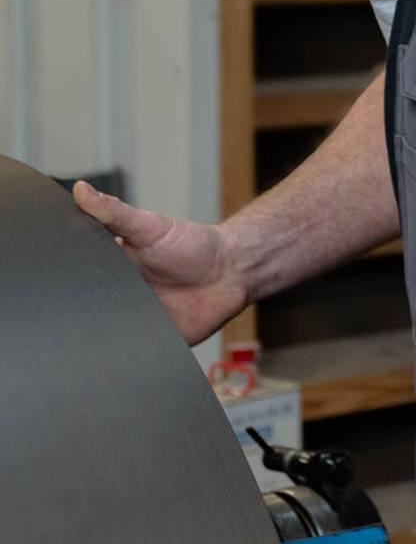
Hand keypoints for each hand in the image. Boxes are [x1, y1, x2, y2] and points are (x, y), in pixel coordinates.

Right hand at [72, 183, 247, 344]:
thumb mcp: (149, 226)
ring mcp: (132, 319)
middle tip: (93, 303)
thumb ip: (115, 213)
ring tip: (110, 323)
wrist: (230, 273)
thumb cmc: (193, 245)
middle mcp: (117, 296)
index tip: (56, 280)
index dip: (66, 280)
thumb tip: (81, 190)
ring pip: (104, 333)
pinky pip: (131, 352)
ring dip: (100, 333)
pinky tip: (128, 344)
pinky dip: (126, 352)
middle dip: (80, 311)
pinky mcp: (150, 341)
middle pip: (86, 309)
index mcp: (111, 269)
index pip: (77, 278)